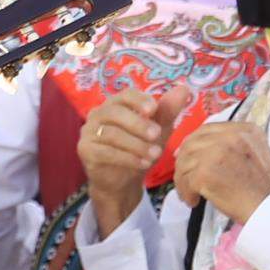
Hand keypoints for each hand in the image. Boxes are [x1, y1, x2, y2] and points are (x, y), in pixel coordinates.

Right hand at [78, 86, 184, 237]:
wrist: (122, 180)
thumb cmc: (139, 149)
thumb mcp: (159, 129)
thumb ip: (168, 111)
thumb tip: (184, 89)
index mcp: (115, 104)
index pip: (125, 95)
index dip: (138, 100)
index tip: (154, 109)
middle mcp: (97, 115)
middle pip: (114, 112)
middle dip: (138, 123)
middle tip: (157, 134)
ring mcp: (88, 133)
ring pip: (111, 134)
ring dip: (136, 144)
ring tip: (155, 155)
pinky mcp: (85, 151)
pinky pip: (105, 152)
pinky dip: (127, 158)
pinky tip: (143, 164)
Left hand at [173, 119, 269, 227]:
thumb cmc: (262, 187)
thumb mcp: (253, 153)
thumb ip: (230, 145)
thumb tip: (194, 148)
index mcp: (244, 130)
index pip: (207, 129)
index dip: (193, 143)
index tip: (187, 157)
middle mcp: (230, 136)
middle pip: (191, 144)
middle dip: (184, 163)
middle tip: (185, 179)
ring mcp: (216, 152)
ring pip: (185, 162)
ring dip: (183, 180)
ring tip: (191, 194)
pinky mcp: (205, 171)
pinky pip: (185, 180)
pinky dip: (186, 192)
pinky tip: (195, 201)